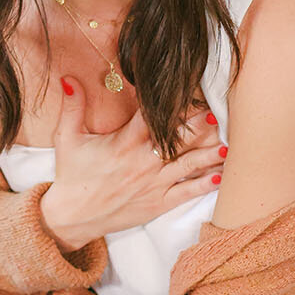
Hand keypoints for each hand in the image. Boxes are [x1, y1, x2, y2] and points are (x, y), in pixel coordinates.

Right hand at [39, 80, 225, 250]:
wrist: (72, 217)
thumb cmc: (72, 176)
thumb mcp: (67, 138)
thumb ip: (72, 106)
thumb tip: (68, 77)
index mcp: (125, 143)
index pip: (153, 117)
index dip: (172, 104)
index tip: (188, 91)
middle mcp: (143, 162)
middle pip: (178, 140)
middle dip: (199, 127)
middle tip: (217, 114)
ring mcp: (153, 184)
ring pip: (188, 166)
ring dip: (209, 155)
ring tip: (227, 145)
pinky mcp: (158, 204)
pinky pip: (186, 193)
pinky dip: (204, 185)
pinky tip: (219, 176)